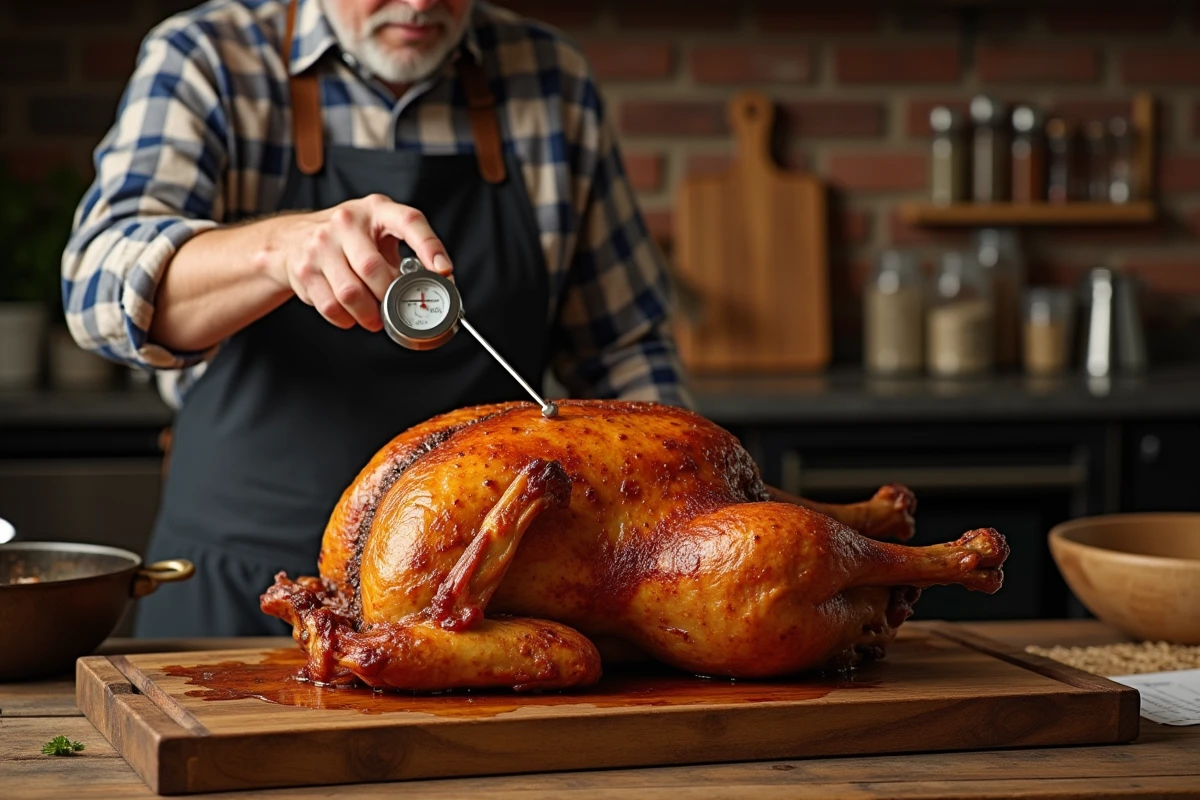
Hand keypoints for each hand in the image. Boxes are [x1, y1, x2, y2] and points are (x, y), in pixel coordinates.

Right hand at [270, 194, 452, 331]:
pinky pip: (331, 307)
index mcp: (376, 209)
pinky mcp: (304, 269)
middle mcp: (346, 222)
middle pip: (373, 269)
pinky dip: (346, 319)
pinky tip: (351, 315)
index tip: (444, 270)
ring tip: (374, 318)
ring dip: (368, 314)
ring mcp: (321, 244)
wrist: (292, 238)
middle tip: (394, 308)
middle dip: (389, 297)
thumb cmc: (347, 238)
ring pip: (351, 293)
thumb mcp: (376, 231)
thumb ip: (403, 254)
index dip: (429, 246)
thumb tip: (437, 284)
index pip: (409, 222)